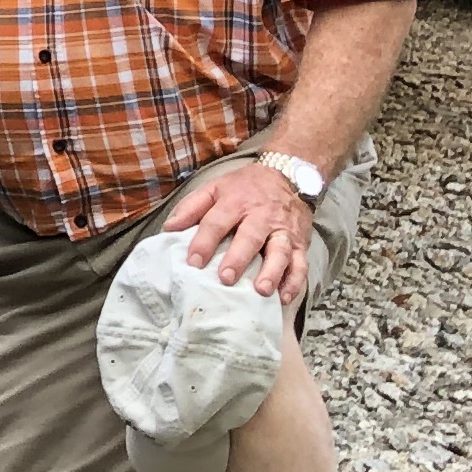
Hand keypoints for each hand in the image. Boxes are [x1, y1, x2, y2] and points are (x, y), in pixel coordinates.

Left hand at [165, 159, 316, 305]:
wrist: (288, 174)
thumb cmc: (246, 187)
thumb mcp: (216, 187)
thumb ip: (191, 206)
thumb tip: (169, 228)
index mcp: (236, 202)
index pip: (217, 221)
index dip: (204, 241)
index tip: (193, 262)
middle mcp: (262, 216)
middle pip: (250, 237)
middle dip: (238, 258)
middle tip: (226, 278)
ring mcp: (284, 230)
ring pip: (281, 251)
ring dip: (272, 272)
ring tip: (261, 290)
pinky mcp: (302, 243)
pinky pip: (301, 264)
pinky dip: (295, 281)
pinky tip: (285, 297)